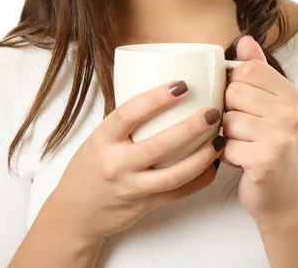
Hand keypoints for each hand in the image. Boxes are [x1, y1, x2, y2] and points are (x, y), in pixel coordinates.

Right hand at [51, 80, 224, 243]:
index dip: (157, 98)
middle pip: (159, 145)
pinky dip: (200, 179)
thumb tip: (165, 90)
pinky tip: (213, 164)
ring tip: (220, 139)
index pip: (129, 113)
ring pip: (174, 175)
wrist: (77, 212)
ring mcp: (131, 187)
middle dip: (191, 128)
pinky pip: (178, 194)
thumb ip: (127, 119)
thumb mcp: (100, 137)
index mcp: (103, 138)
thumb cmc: (91, 166)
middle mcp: (116, 163)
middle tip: (213, 112)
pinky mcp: (145, 205)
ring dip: (202, 157)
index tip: (182, 84)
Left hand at [219, 35, 297, 230]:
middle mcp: (290, 111)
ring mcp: (280, 136)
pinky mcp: (266, 160)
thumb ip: (256, 70)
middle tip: (243, 128)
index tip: (243, 103)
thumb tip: (245, 38)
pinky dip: (227, 155)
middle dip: (228, 111)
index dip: (234, 85)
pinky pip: (226, 146)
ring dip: (227, 135)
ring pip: (227, 119)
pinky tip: (241, 160)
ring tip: (243, 144)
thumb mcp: (268, 103)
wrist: (282, 195)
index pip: (246, 69)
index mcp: (290, 93)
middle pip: (233, 92)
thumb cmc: (268, 143)